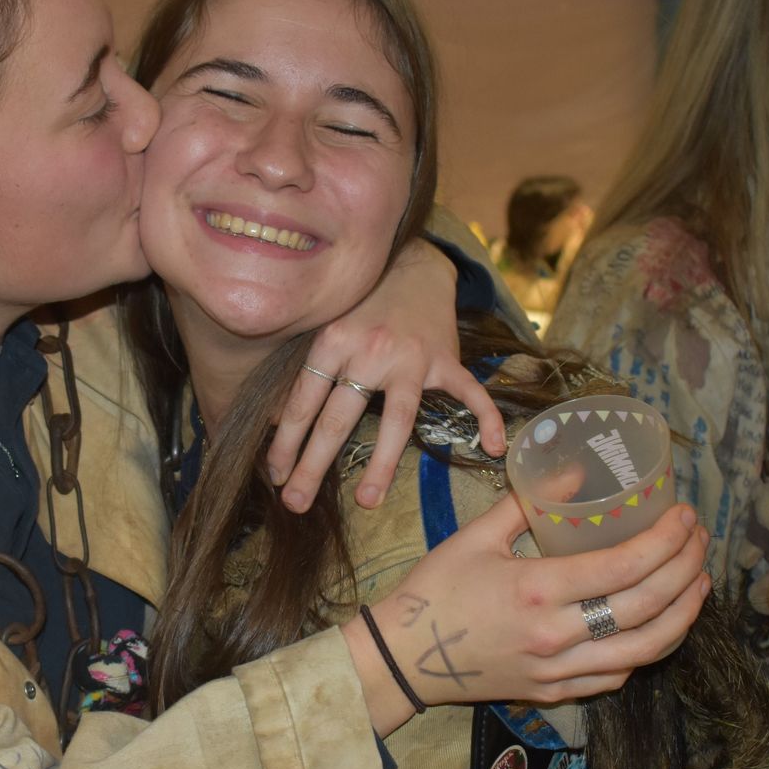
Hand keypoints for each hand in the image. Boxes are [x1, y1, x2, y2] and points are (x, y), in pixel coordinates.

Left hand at [270, 238, 505, 512]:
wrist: (411, 266)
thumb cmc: (361, 307)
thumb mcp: (326, 330)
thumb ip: (306, 374)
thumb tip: (276, 423)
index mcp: (332, 341)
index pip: (304, 401)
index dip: (286, 442)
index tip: (274, 475)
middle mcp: (370, 350)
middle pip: (339, 417)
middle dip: (313, 464)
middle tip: (296, 502)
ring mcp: (412, 357)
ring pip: (399, 418)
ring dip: (381, 464)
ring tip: (366, 501)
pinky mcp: (446, 359)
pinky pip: (470, 393)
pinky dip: (486, 418)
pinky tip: (494, 448)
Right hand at [349, 499, 710, 733]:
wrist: (403, 658)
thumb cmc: (434, 591)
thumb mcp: (475, 536)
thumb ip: (529, 502)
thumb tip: (576, 473)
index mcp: (537, 590)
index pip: (625, 565)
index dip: (666, 540)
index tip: (685, 516)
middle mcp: (556, 635)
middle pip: (647, 607)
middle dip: (686, 570)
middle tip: (699, 542)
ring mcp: (558, 670)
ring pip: (645, 650)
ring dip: (683, 616)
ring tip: (698, 585)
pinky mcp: (554, 692)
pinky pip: (616, 676)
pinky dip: (646, 651)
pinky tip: (656, 626)